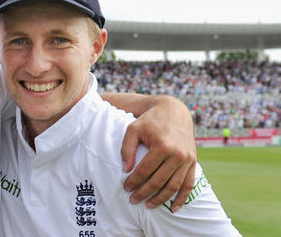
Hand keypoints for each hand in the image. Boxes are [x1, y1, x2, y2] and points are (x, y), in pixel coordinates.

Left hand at [121, 96, 195, 212]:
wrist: (174, 111)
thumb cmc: (150, 120)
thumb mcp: (133, 129)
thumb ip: (127, 149)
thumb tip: (126, 170)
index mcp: (162, 146)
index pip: (144, 170)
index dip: (134, 182)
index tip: (126, 188)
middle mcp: (177, 154)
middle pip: (158, 181)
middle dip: (144, 193)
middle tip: (133, 200)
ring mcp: (187, 159)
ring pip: (173, 186)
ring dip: (161, 199)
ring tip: (148, 205)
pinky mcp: (193, 161)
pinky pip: (189, 184)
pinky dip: (182, 198)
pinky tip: (174, 208)